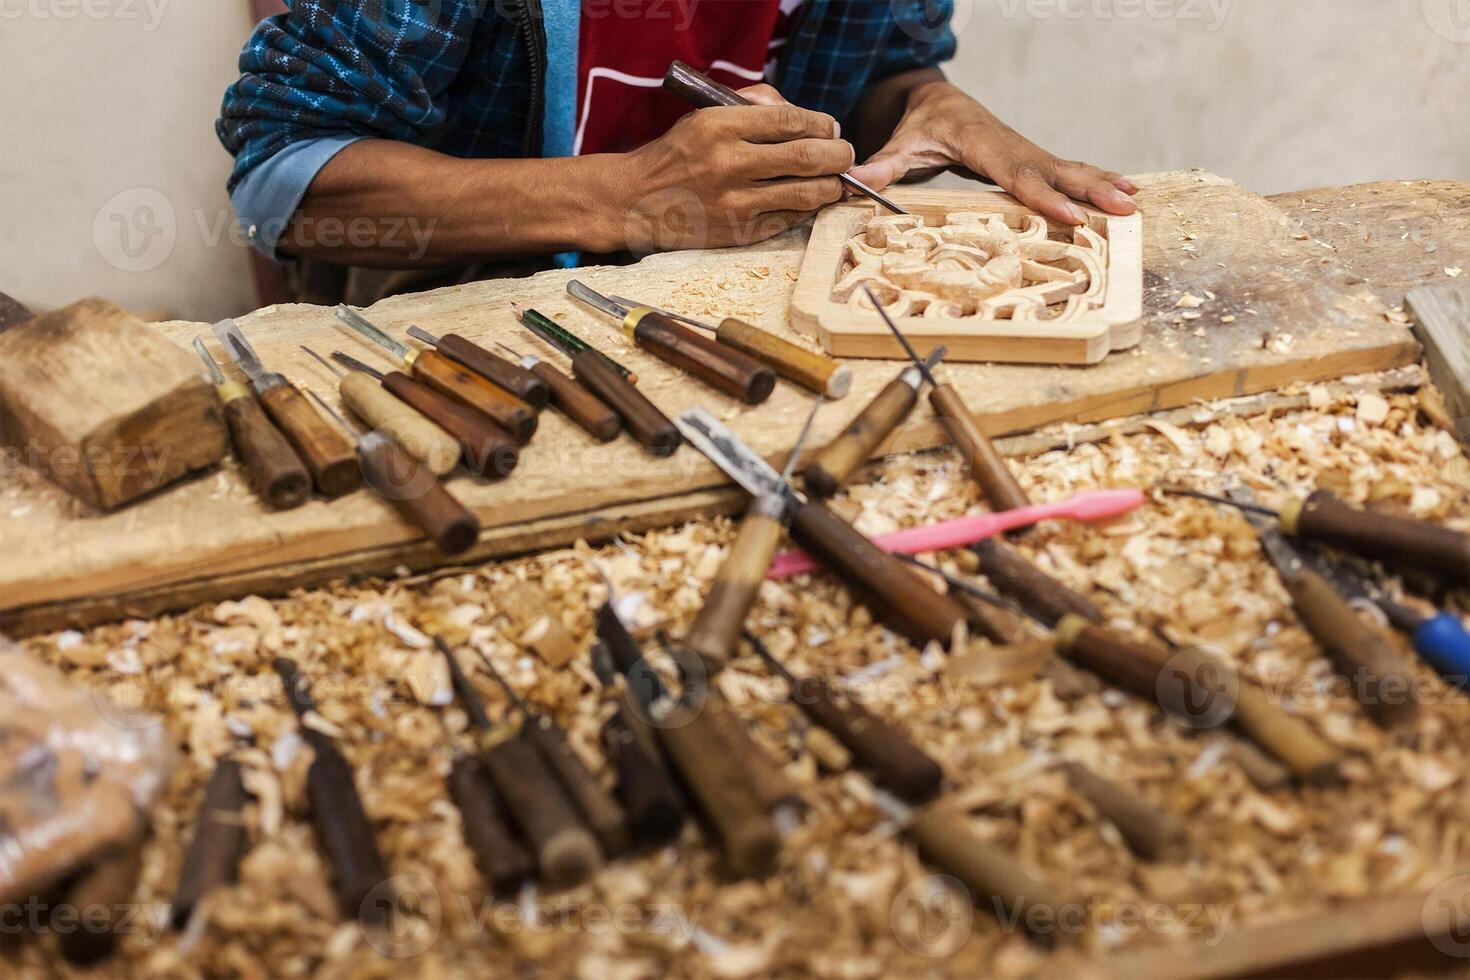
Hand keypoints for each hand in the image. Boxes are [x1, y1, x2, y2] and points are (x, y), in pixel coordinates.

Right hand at [613, 84, 852, 251]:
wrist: (635, 201)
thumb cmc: (677, 154)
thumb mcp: (705, 116)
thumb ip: (754, 107)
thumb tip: (807, 120)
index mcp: (719, 125)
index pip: (791, 121)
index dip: (823, 125)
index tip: (832, 129)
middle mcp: (728, 163)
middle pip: (808, 158)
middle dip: (839, 155)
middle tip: (846, 155)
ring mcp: (735, 202)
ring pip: (807, 194)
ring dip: (832, 186)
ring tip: (835, 180)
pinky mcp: (739, 232)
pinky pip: (790, 219)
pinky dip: (809, 209)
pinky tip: (811, 200)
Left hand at [848, 81, 1137, 225]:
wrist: (940, 101)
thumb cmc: (921, 127)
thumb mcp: (901, 145)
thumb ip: (882, 166)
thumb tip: (854, 183)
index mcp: (981, 143)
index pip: (1016, 174)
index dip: (1043, 195)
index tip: (1070, 214)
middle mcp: (1011, 146)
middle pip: (1053, 171)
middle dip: (1088, 190)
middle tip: (1120, 208)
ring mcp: (1026, 152)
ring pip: (1069, 169)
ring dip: (1102, 185)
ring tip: (1134, 203)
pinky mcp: (1034, 159)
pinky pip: (1069, 170)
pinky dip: (1098, 180)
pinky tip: (1127, 193)